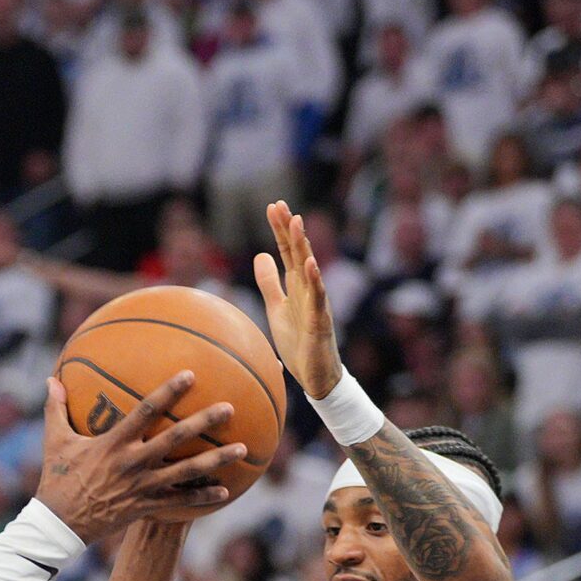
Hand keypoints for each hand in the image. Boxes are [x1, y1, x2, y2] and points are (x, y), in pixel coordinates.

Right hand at [34, 375, 242, 538]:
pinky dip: (202, 497)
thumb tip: (51, 379)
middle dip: (203, 422)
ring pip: (185, 471)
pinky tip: (225, 491)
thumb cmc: (57, 479)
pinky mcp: (145, 506)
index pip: (145, 411)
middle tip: (229, 408)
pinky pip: (178, 502)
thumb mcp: (55, 441)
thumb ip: (56, 408)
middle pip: (174, 439)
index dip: (169, 392)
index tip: (190, 375)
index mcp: (113, 443)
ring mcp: (141, 486)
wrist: (59, 525)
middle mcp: (132, 463)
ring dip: (215, 460)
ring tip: (242, 448)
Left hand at [253, 201, 343, 400]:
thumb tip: (260, 256)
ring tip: (296, 223)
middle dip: (289, 229)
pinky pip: (318, 298)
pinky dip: (315, 281)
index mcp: (296, 285)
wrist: (315, 375)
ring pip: (309, 269)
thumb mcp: (276, 308)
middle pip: (298, 253)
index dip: (280, 230)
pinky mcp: (320, 321)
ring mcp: (316, 303)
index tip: (272, 206)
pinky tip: (311, 263)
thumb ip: (269, 283)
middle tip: (280, 205)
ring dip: (303, 245)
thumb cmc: (299, 341)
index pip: (287, 251)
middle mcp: (308, 289)